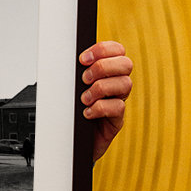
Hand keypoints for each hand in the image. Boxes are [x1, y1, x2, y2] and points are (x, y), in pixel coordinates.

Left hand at [79, 40, 132, 161]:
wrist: (70, 140)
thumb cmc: (71, 110)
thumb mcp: (71, 87)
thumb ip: (75, 72)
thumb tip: (64, 57)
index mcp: (107, 71)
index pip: (117, 50)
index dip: (103, 49)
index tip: (83, 59)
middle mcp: (116, 84)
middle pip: (126, 64)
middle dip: (102, 67)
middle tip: (84, 79)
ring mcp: (118, 101)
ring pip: (125, 84)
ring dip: (100, 88)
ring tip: (84, 98)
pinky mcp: (117, 120)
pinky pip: (118, 107)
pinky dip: (100, 108)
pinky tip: (87, 112)